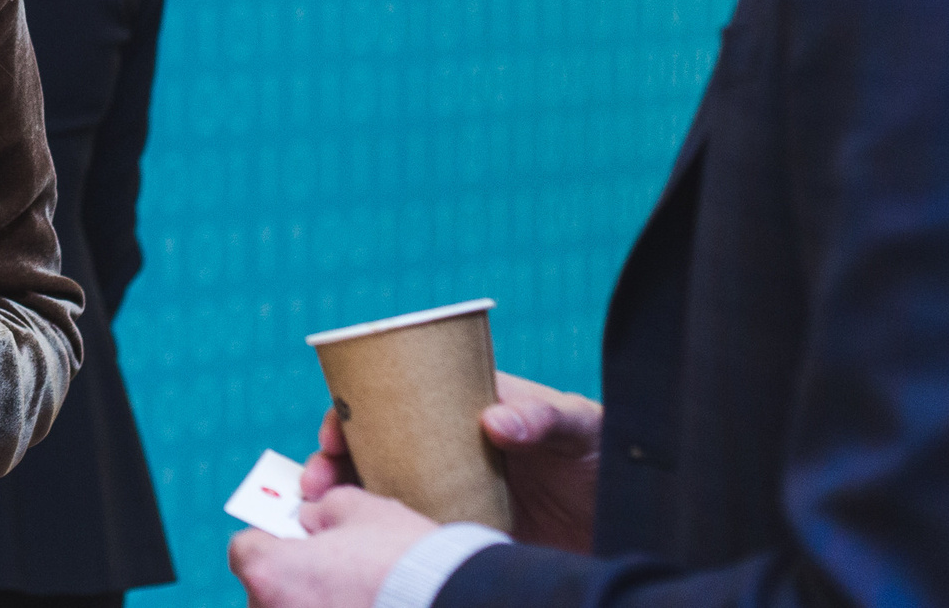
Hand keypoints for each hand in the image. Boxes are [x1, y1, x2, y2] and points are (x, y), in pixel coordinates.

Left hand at [229, 486, 435, 607]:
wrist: (457, 606)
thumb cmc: (405, 559)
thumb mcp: (360, 509)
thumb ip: (322, 510)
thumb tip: (311, 519)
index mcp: (267, 573)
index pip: (246, 550)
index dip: (273, 540)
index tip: (299, 541)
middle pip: (267, 593)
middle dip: (294, 582)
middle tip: (335, 575)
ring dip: (314, 607)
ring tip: (359, 599)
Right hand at [299, 371, 600, 552]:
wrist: (635, 522)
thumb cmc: (607, 459)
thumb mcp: (578, 428)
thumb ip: (540, 418)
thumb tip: (493, 420)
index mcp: (463, 408)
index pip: (392, 400)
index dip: (351, 412)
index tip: (332, 435)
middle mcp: (447, 449)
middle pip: (371, 448)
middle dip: (330, 462)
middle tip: (314, 484)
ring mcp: (451, 492)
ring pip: (380, 492)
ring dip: (343, 500)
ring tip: (318, 516)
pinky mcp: (460, 534)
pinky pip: (409, 534)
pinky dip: (377, 538)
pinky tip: (358, 549)